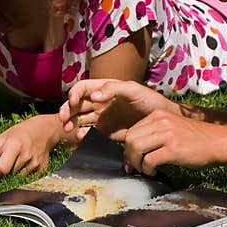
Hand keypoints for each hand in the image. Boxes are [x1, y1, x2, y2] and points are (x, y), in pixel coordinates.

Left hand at [0, 114, 59, 176]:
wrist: (44, 130)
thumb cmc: (20, 133)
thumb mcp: (1, 138)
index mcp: (15, 146)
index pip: (1, 170)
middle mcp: (26, 156)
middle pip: (9, 175)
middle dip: (5, 172)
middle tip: (8, 162)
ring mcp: (36, 164)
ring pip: (18, 179)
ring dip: (14, 174)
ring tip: (17, 161)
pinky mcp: (42, 170)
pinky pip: (28, 180)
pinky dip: (24, 175)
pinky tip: (25, 165)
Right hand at [59, 79, 178, 140]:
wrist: (163, 120)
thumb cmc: (150, 100)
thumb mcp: (133, 89)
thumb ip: (113, 89)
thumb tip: (93, 97)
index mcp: (104, 89)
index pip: (82, 89)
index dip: (74, 94)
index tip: (73, 101)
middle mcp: (99, 103)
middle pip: (76, 105)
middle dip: (66, 111)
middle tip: (63, 120)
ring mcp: (102, 119)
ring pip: (79, 120)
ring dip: (71, 124)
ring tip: (70, 130)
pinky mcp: (106, 133)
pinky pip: (90, 134)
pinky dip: (83, 136)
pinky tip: (82, 137)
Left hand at [122, 111, 218, 175]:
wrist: (219, 143)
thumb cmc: (196, 139)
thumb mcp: (172, 127)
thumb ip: (154, 133)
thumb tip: (134, 150)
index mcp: (158, 115)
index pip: (132, 130)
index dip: (127, 147)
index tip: (131, 159)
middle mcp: (161, 121)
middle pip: (130, 139)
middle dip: (129, 156)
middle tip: (135, 167)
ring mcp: (167, 134)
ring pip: (136, 148)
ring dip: (136, 163)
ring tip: (144, 169)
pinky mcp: (173, 149)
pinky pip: (149, 160)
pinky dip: (147, 169)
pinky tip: (154, 172)